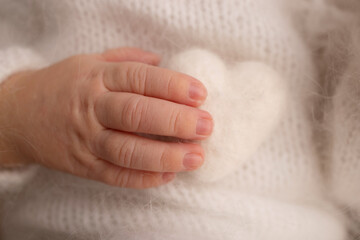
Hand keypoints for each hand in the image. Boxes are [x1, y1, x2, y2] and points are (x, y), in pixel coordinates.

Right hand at [0, 47, 212, 187]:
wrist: (20, 116)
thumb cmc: (65, 86)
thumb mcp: (90, 62)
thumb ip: (126, 60)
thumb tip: (162, 60)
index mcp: (97, 78)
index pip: (138, 79)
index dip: (171, 85)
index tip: (200, 93)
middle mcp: (92, 109)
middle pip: (135, 115)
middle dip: (174, 121)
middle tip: (205, 125)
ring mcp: (87, 140)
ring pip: (127, 151)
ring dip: (164, 156)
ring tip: (196, 157)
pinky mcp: (83, 166)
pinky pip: (114, 176)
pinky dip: (143, 179)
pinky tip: (169, 175)